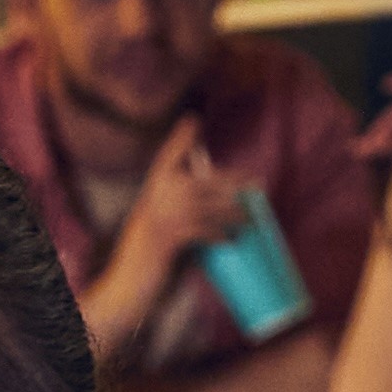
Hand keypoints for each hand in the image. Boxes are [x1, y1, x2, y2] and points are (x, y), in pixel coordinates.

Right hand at [119, 123, 252, 273]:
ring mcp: (164, 215)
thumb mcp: (162, 214)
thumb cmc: (155, 243)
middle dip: (233, 181)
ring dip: (234, 212)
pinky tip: (231, 239)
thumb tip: (213, 186)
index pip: (169, 155)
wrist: (133, 271)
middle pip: (203, 182)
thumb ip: (179, 199)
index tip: (193, 120)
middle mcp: (158, 195)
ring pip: (208, 207)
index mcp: (155, 186)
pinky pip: (201, 231)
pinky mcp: (169, 237)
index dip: (181, 139)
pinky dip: (218, 234)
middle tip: (259, 182)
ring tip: (252, 216)